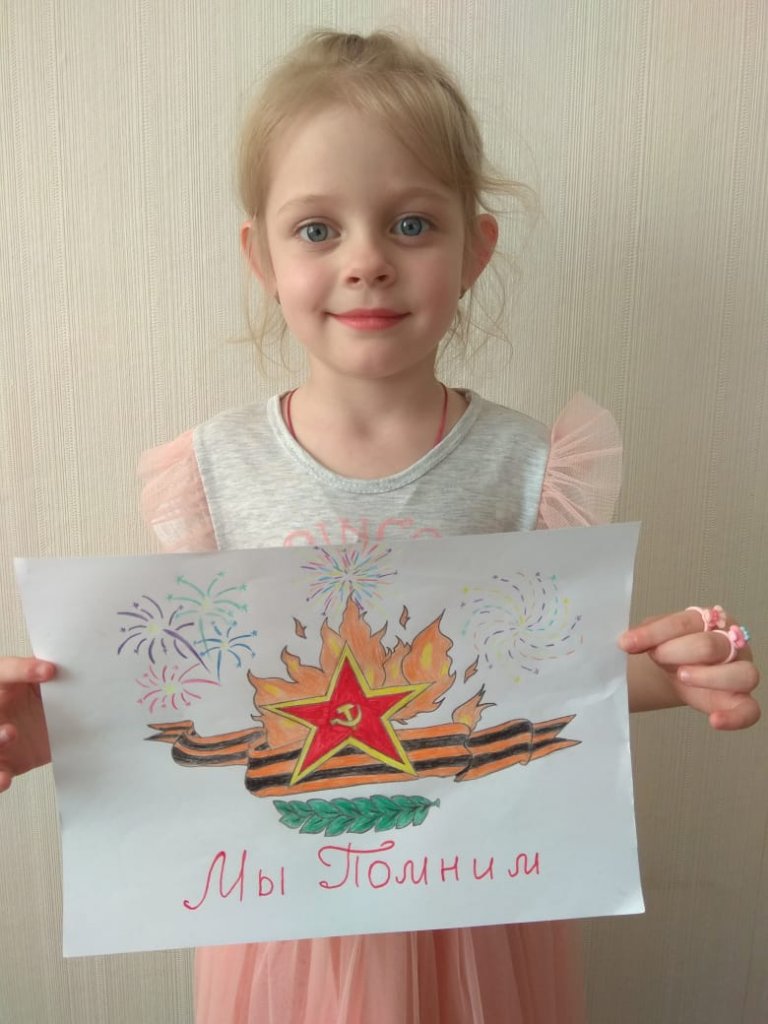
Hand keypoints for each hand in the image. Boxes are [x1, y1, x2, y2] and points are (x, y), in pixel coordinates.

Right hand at [0, 657, 54, 792]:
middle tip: (14, 726)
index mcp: (6, 683)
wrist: (52, 727)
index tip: (50, 671)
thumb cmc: (48, 701)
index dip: (22, 670)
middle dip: (0, 723)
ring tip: (11, 734)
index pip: (5, 671)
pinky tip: (5, 779)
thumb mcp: (50, 685)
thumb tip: (76, 657)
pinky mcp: (4, 762)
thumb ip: (51, 674)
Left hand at [619, 609, 759, 729]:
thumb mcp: (655, 636)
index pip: (686, 622)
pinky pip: (750, 711)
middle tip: (657, 657)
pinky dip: (736, 718)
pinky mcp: (742, 701)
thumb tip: (627, 641)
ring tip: (683, 677)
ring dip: (709, 677)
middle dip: (679, 651)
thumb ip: (646, 635)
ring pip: (742, 674)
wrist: (676, 669)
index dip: (656, 633)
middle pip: (712, 645)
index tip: (627, 643)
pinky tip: (714, 721)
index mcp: (711, 621)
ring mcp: (741, 672)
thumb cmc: (671, 647)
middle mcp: (732, 644)